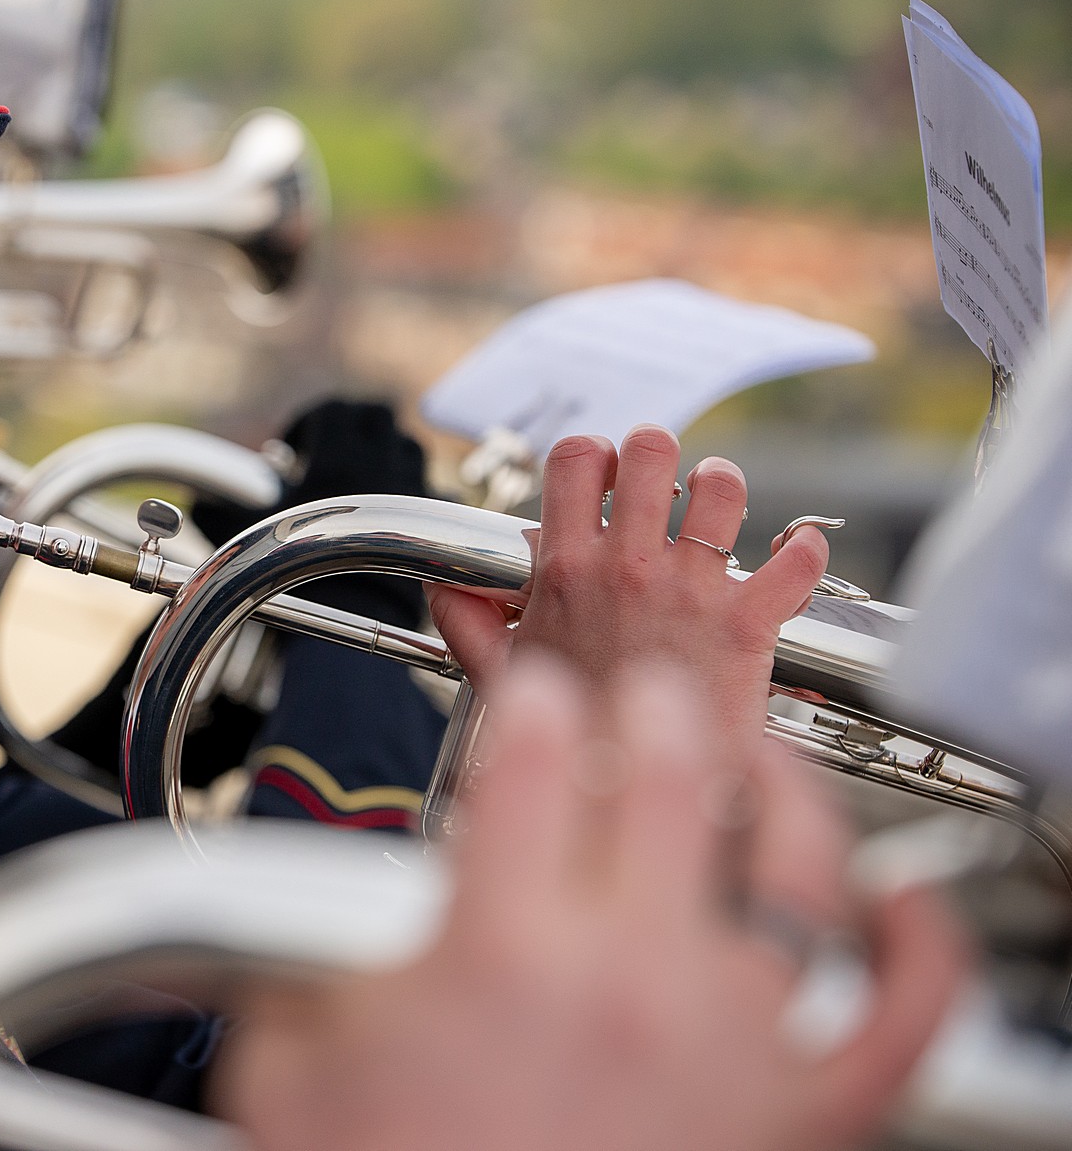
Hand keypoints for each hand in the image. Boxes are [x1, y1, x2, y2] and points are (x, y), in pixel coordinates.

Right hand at [214, 660, 967, 1150]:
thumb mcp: (287, 1058)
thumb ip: (289, 956)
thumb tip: (291, 905)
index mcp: (502, 947)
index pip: (533, 755)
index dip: (532, 700)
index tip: (535, 693)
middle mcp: (630, 976)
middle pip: (669, 776)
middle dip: (652, 711)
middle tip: (642, 699)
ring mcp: (730, 1041)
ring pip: (799, 869)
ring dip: (779, 792)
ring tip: (755, 760)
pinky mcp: (799, 1115)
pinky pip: (899, 1016)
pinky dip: (918, 950)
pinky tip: (898, 905)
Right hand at [429, 425, 828, 758]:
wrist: (631, 795)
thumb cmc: (572, 735)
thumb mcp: (505, 675)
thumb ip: (470, 625)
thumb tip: (444, 591)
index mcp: (568, 572)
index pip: (574, 460)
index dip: (592, 455)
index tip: (601, 477)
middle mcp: (629, 568)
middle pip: (651, 451)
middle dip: (658, 455)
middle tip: (660, 485)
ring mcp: (692, 591)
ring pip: (723, 488)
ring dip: (722, 488)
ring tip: (715, 507)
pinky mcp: (747, 622)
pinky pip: (794, 561)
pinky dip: (803, 550)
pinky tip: (792, 551)